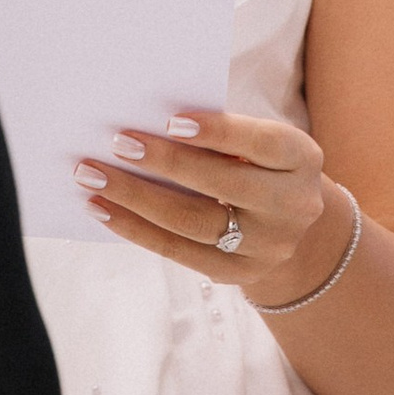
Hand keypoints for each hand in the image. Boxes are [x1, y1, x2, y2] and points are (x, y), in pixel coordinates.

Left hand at [74, 111, 346, 303]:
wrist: (288, 221)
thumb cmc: (256, 162)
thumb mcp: (256, 142)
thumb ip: (218, 133)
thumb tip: (146, 124)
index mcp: (302, 159)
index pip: (262, 143)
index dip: (218, 132)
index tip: (170, 120)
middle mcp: (294, 206)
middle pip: (222, 185)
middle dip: (165, 163)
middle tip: (117, 144)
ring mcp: (269, 247)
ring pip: (193, 223)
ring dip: (135, 199)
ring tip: (92, 178)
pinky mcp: (239, 274)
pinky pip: (178, 252)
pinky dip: (135, 229)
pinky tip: (103, 208)